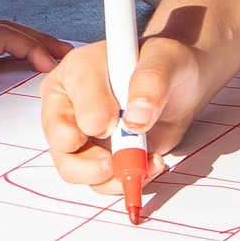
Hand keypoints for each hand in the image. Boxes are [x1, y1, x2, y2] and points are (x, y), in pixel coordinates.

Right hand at [40, 34, 205, 188]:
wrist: (180, 85)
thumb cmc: (165, 64)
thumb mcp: (165, 59)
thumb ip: (150, 81)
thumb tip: (136, 117)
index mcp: (78, 70)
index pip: (73, 99)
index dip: (95, 115)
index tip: (118, 119)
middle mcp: (71, 103)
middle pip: (59, 141)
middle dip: (88, 159)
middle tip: (115, 162)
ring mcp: (82, 134)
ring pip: (73, 168)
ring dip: (107, 177)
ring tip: (138, 165)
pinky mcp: (98, 156)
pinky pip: (99, 181)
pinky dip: (123, 181)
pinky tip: (147, 164)